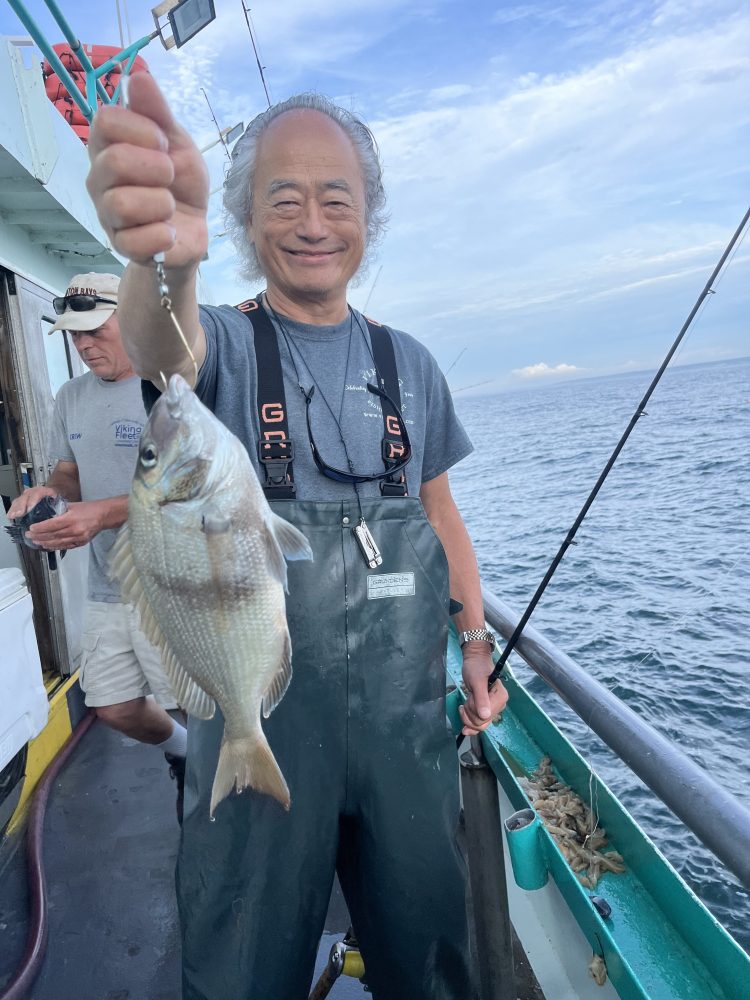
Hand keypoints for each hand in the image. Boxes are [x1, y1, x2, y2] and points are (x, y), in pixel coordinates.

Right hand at [6, 486, 56, 519]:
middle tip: (19, 514)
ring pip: (20, 500)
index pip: (38, 493)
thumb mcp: (62, 501)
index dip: (32, 501)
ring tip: (12, 516)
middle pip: (26, 497)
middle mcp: (34, 491)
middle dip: (21, 506)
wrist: (55, 489)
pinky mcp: (23, 500)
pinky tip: (10, 516)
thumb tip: (60, 517)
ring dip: (15, 509)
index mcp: (45, 490)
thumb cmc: (57, 498)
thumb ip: (60, 507)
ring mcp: (27, 495)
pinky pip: (16, 504)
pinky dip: (13, 510)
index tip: (29, 509)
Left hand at [26, 501, 104, 549]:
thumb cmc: (88, 509)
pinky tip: (47, 546)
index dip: (41, 528)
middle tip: (29, 536)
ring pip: (58, 543)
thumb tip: (45, 513)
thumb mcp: (72, 505)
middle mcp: (75, 530)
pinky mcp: (81, 543)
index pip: (52, 525)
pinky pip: (65, 546)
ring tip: (36, 542)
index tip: (31, 528)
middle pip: (53, 535)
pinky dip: (55, 546)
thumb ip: (59, 510)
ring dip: (45, 543)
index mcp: (72, 518)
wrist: (103, 516)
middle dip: (39, 536)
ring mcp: (79, 538)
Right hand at [86, 71, 208, 267]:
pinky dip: (162, 235)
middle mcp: (99, 179)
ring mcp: (107, 214)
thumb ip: (158, 112)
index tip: (163, 141)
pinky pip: (135, 241)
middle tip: (170, 175)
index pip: (104, 120)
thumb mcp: (178, 142)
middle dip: (156, 167)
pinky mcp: (121, 246)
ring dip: (160, 203)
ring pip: (121, 203)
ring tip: (170, 206)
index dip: (140, 128)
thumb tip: (139, 75)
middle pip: (113, 161)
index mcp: (108, 146)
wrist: (192, 229)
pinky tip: (169, 232)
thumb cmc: (180, 183)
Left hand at [460, 645, 508, 736]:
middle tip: (467, 699)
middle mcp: (500, 704)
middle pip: (482, 722)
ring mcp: (494, 707)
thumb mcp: (476, 682)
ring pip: (479, 724)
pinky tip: (464, 714)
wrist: (475, 661)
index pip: (485, 717)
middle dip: (469, 713)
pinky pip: (479, 722)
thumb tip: (485, 716)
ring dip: (468, 715)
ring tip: (466, 702)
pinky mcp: (487, 709)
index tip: (470, 697)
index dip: (473, 710)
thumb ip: (481, 699)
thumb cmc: (476, 668)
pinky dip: (470, 721)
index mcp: (500, 697)